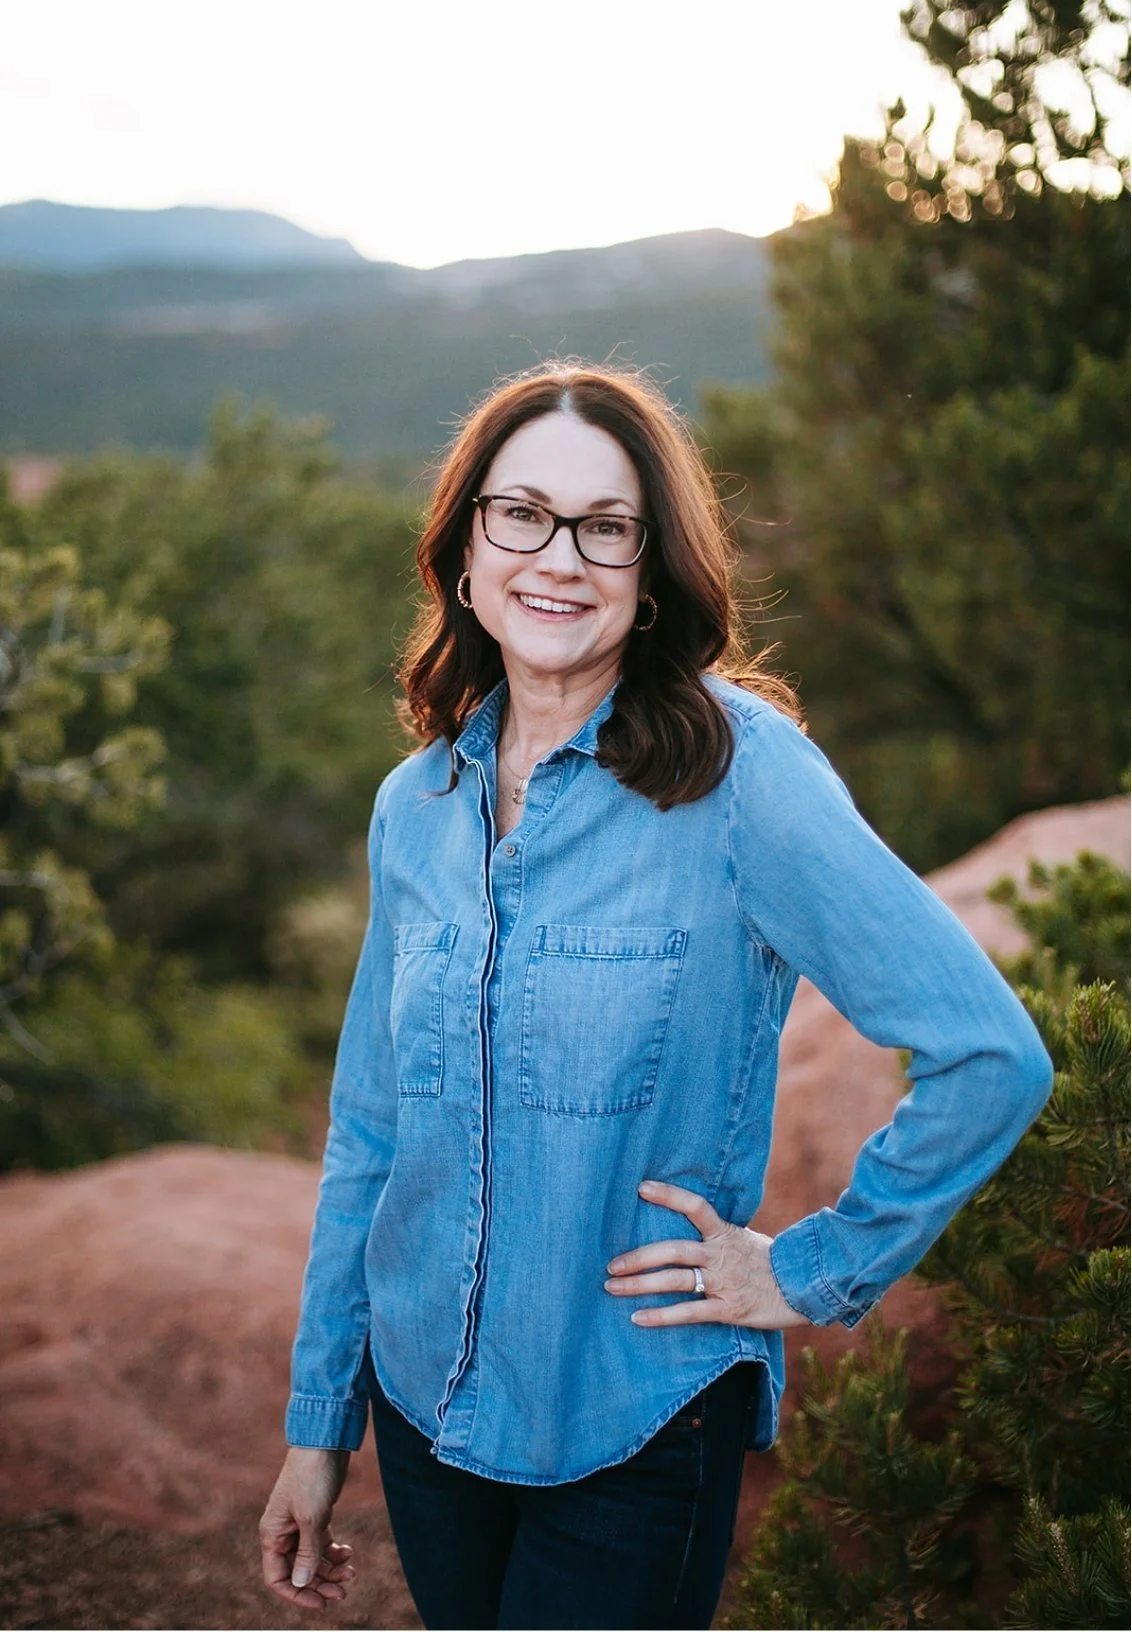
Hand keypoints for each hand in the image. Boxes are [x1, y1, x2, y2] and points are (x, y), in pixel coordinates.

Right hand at [258, 1446, 355, 1611]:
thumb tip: (301, 1583)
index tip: (321, 1603)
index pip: (277, 1577)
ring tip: (351, 1572)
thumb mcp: (311, 1518)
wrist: (325, 1440)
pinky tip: (347, 1552)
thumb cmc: (312, 1476)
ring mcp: (299, 1524)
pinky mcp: (316, 1515)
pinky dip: (333, 1552)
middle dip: (319, 1584)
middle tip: (344, 1592)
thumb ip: (307, 1553)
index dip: (297, 1594)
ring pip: (312, 1559)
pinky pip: (321, 1543)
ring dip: (330, 1569)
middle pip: (298, 1571)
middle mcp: (283, 1532)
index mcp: (272, 1534)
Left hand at [604, 1179, 811, 1329]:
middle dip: (638, 1257)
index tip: (641, 1188)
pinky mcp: (728, 1309)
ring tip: (612, 1288)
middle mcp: (721, 1255)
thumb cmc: (770, 1264)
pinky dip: (662, 1316)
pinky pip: (689, 1312)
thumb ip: (717, 1235)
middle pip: (673, 1250)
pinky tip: (638, 1318)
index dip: (669, 1195)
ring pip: (676, 1281)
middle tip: (610, 1265)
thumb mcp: (745, 1239)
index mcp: (725, 1233)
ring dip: (640, 1285)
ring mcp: (724, 1282)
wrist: (804, 1290)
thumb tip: (690, 1224)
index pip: (695, 1207)